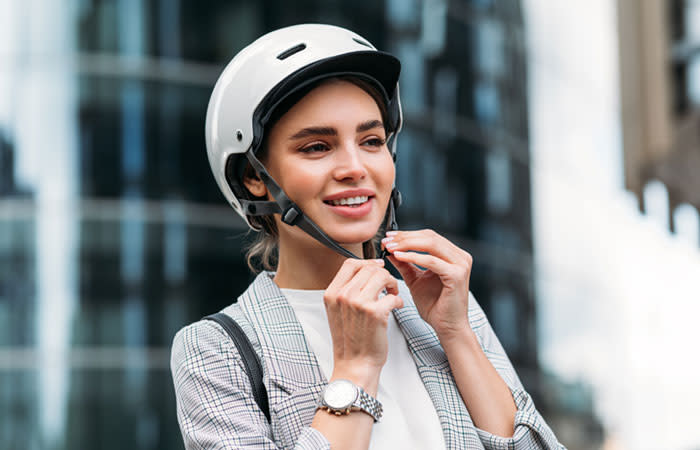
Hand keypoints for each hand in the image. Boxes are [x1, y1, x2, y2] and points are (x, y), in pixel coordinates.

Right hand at [324, 259, 403, 381]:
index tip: (378, 267)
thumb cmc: (351, 340)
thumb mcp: (338, 311)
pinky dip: (399, 300)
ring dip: (392, 283)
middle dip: (383, 274)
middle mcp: (343, 296)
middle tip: (388, 287)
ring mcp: (358, 303)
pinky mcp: (375, 313)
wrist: (355, 364)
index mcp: (332, 294)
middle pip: (369, 268)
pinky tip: (397, 307)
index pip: (350, 264)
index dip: (367, 262)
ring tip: (393, 295)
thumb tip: (365, 270)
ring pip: (382, 276)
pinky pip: (394, 295)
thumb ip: (346, 290)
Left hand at [381, 229, 472, 339]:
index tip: (388, 237)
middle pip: (429, 237)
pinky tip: (399, 257)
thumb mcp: (415, 280)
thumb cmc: (435, 306)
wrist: (447, 327)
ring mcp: (461, 264)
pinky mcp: (457, 274)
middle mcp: (460, 256)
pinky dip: (414, 257)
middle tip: (386, 240)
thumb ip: (405, 265)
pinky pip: (431, 261)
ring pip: (430, 244)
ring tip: (390, 247)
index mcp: (453, 255)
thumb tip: (390, 250)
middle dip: (405, 237)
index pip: (428, 236)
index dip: (407, 234)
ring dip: (407, 244)